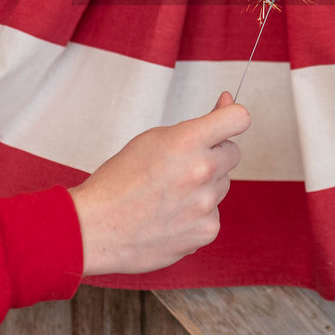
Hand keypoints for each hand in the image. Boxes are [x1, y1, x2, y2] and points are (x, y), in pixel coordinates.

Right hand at [67, 91, 249, 275]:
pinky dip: (196, 215)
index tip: (224, 122)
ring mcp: (206, 204)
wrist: (95, 228)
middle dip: (213, 155)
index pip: (239, 117)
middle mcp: (202, 171)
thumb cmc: (118, 181)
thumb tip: (227, 103)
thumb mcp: (153, 139)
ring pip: (221, 185)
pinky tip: (169, 217)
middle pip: (232, 153)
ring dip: (204, 186)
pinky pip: (212, 214)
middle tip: (180, 166)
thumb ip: (196, 124)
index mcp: (186, 141)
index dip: (232, 117)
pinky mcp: (207, 231)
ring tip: (167, 196)